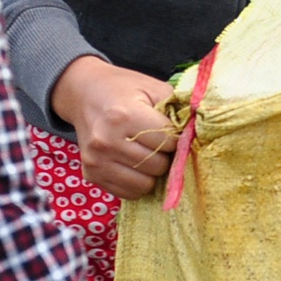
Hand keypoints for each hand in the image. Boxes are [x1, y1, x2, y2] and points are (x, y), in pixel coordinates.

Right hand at [49, 56, 178, 199]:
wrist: (83, 93)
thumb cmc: (122, 89)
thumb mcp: (152, 87)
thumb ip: (177, 108)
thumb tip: (197, 131)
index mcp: (124, 116)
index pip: (167, 142)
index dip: (176, 139)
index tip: (172, 133)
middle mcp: (107, 141)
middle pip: (157, 165)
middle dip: (165, 156)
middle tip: (159, 144)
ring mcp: (96, 160)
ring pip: (144, 184)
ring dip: (152, 172)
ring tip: (147, 153)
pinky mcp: (91, 174)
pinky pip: (127, 193)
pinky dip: (137, 182)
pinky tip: (134, 164)